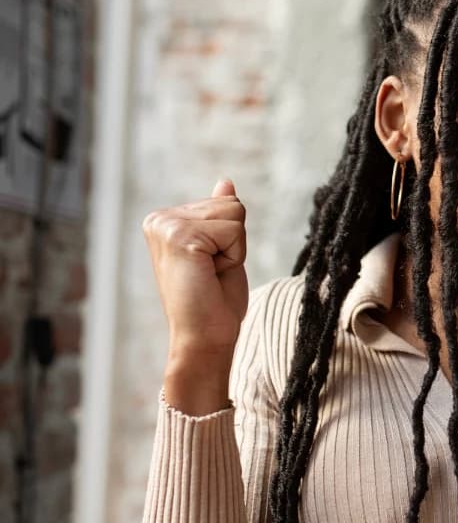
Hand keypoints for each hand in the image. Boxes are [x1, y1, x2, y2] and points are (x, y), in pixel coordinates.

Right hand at [143, 177, 248, 364]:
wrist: (204, 340)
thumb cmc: (214, 302)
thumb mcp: (221, 250)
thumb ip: (218, 215)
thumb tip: (226, 182)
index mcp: (164, 220)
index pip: (225, 203)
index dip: (230, 239)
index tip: (210, 267)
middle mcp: (158, 218)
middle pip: (231, 204)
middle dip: (233, 242)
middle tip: (211, 273)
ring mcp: (166, 226)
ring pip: (234, 212)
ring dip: (234, 249)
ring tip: (210, 274)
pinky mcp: (181, 237)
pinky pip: (234, 229)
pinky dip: (234, 255)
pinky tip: (210, 275)